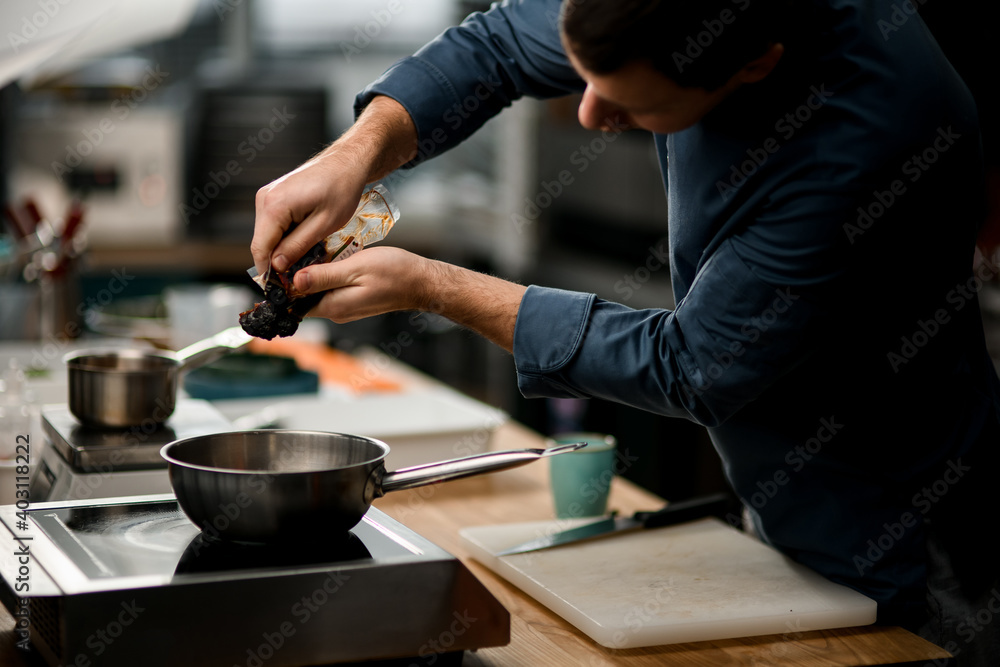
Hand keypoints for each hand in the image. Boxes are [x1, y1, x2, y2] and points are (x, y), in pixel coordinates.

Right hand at [252, 155, 367, 275]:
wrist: (348, 162)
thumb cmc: (342, 189)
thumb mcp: (324, 225)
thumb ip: (297, 246)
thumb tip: (277, 267)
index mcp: (274, 206)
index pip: (260, 249)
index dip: (268, 272)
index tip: (280, 290)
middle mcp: (265, 198)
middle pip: (262, 242)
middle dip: (276, 262)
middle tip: (296, 279)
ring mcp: (268, 195)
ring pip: (268, 234)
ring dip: (282, 250)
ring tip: (304, 260)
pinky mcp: (275, 195)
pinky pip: (274, 223)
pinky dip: (285, 236)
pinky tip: (303, 243)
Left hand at [293, 246, 432, 321]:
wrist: (421, 282)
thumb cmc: (394, 273)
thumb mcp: (355, 268)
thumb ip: (323, 276)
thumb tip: (294, 281)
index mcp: (333, 306)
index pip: (294, 303)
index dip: (285, 285)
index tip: (284, 263)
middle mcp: (337, 311)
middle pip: (304, 296)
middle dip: (299, 275)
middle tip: (303, 250)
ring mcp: (345, 307)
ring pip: (318, 290)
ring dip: (316, 272)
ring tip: (320, 250)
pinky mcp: (353, 300)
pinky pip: (332, 288)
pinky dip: (330, 273)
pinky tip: (336, 257)